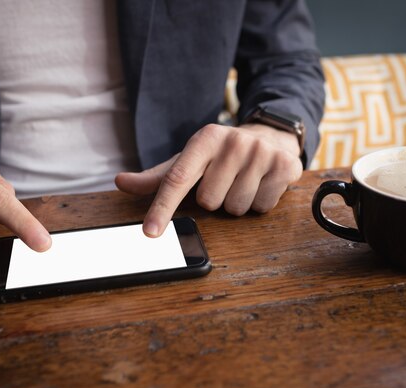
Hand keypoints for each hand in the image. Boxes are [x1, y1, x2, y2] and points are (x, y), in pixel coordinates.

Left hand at [115, 123, 302, 236]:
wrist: (271, 137)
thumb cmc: (222, 155)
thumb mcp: (191, 160)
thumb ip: (158, 176)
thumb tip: (121, 182)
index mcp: (204, 139)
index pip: (177, 179)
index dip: (162, 208)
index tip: (150, 232)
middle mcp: (232, 142)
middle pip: (209, 201)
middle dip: (215, 199)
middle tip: (225, 181)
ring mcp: (260, 153)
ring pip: (235, 208)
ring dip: (237, 203)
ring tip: (243, 181)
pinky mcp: (284, 166)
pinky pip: (261, 207)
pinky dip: (259, 202)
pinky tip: (261, 184)